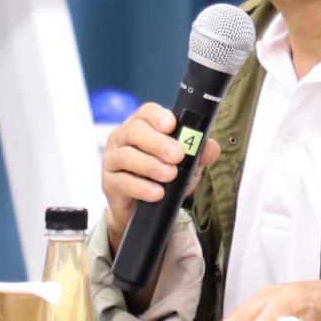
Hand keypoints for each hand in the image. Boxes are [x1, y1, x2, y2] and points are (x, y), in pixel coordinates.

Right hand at [101, 102, 220, 252]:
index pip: (146, 112)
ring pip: (127, 156)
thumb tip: (212, 146)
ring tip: (170, 175)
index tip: (172, 125)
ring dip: (151, 165)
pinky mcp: (109, 183)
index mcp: (141, 126)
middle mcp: (123, 138)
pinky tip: (157, 193)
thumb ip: (198, 154)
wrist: (142, 208)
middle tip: (177, 155)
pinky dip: (142, 187)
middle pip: (134, 131)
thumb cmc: (161, 177)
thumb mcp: (185, 165)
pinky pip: (122, 182)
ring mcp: (112, 159)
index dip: (158, 116)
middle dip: (158, 142)